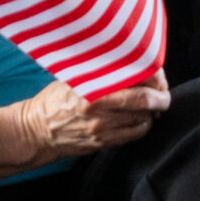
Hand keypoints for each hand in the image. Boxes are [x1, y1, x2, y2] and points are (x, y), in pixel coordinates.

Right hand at [0, 75, 169, 179]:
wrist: (36, 131)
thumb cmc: (56, 99)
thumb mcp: (74, 76)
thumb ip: (101, 69)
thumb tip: (131, 58)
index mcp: (92, 85)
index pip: (135, 76)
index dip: (154, 76)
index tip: (158, 75)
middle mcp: (98, 107)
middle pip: (144, 100)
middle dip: (161, 97)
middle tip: (163, 93)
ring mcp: (101, 128)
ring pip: (143, 118)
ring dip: (152, 111)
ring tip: (150, 105)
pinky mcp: (103, 142)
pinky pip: (134, 135)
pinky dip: (143, 126)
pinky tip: (139, 119)